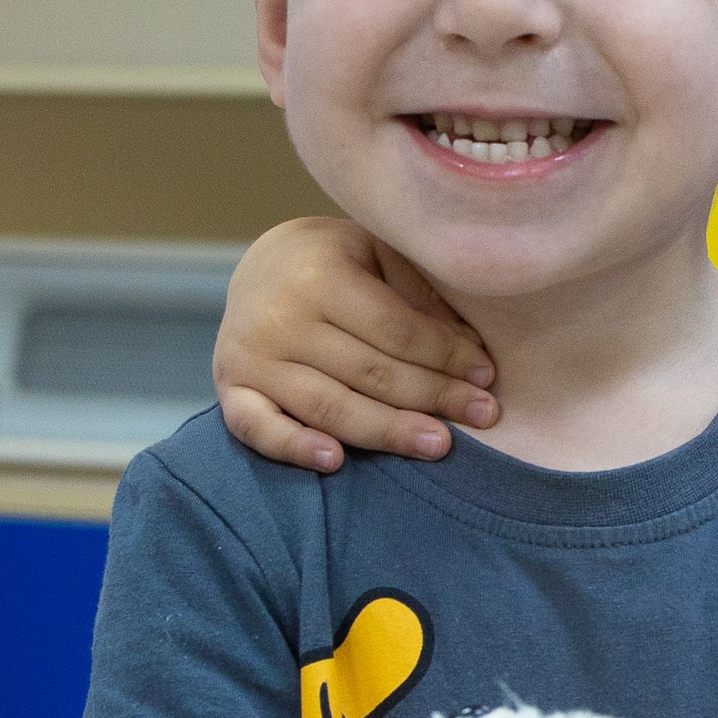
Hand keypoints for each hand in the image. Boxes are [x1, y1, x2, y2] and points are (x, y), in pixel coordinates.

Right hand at [214, 217, 500, 469]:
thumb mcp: (378, 256)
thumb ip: (419, 295)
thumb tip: (472, 351)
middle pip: (370, 372)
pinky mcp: (230, 389)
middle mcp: (279, 317)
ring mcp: (250, 357)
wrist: (261, 266)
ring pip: (329, 406)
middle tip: (484, 415)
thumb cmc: (336, 263)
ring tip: (438, 444)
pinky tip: (335, 462)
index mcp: (319, 274)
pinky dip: (293, 447)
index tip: (487, 376)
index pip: (395, 329)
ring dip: (388, 431)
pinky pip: (258, 428)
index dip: (446, 356)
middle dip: (433, 396)